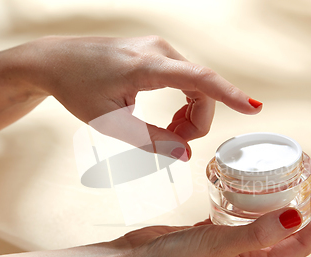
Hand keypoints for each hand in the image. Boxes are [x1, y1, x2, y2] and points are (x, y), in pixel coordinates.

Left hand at [17, 35, 261, 158]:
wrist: (56, 61)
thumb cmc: (77, 89)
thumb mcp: (111, 123)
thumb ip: (150, 140)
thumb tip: (184, 154)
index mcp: (146, 66)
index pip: (199, 79)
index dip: (229, 95)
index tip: (254, 108)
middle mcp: (158, 50)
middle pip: (202, 88)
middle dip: (197, 121)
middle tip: (175, 144)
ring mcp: (159, 48)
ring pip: (196, 84)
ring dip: (191, 113)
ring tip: (169, 132)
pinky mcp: (156, 52)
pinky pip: (185, 78)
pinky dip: (184, 101)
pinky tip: (170, 117)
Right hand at [111, 185, 310, 256]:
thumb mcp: (222, 245)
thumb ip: (260, 233)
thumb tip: (298, 218)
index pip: (302, 244)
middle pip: (289, 235)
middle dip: (303, 210)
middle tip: (308, 182)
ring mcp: (233, 250)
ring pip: (266, 226)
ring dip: (278, 207)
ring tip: (285, 183)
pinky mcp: (216, 237)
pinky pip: (242, 220)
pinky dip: (251, 206)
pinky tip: (250, 192)